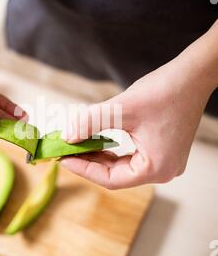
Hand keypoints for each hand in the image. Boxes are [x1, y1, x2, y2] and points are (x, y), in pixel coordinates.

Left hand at [61, 34, 216, 188]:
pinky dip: (114, 149)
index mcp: (156, 169)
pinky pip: (133, 156)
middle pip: (117, 174)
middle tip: (66, 149)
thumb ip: (91, 124)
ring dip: (100, 155)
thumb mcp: (121, 109)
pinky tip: (98, 139)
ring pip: (123, 166)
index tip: (62, 157)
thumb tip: (67, 137)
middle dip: (89, 161)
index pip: (111, 180)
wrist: (193, 75)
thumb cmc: (165, 91)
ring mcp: (165, 161)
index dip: (83, 169)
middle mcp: (163, 170)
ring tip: (78, 143)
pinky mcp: (164, 150)